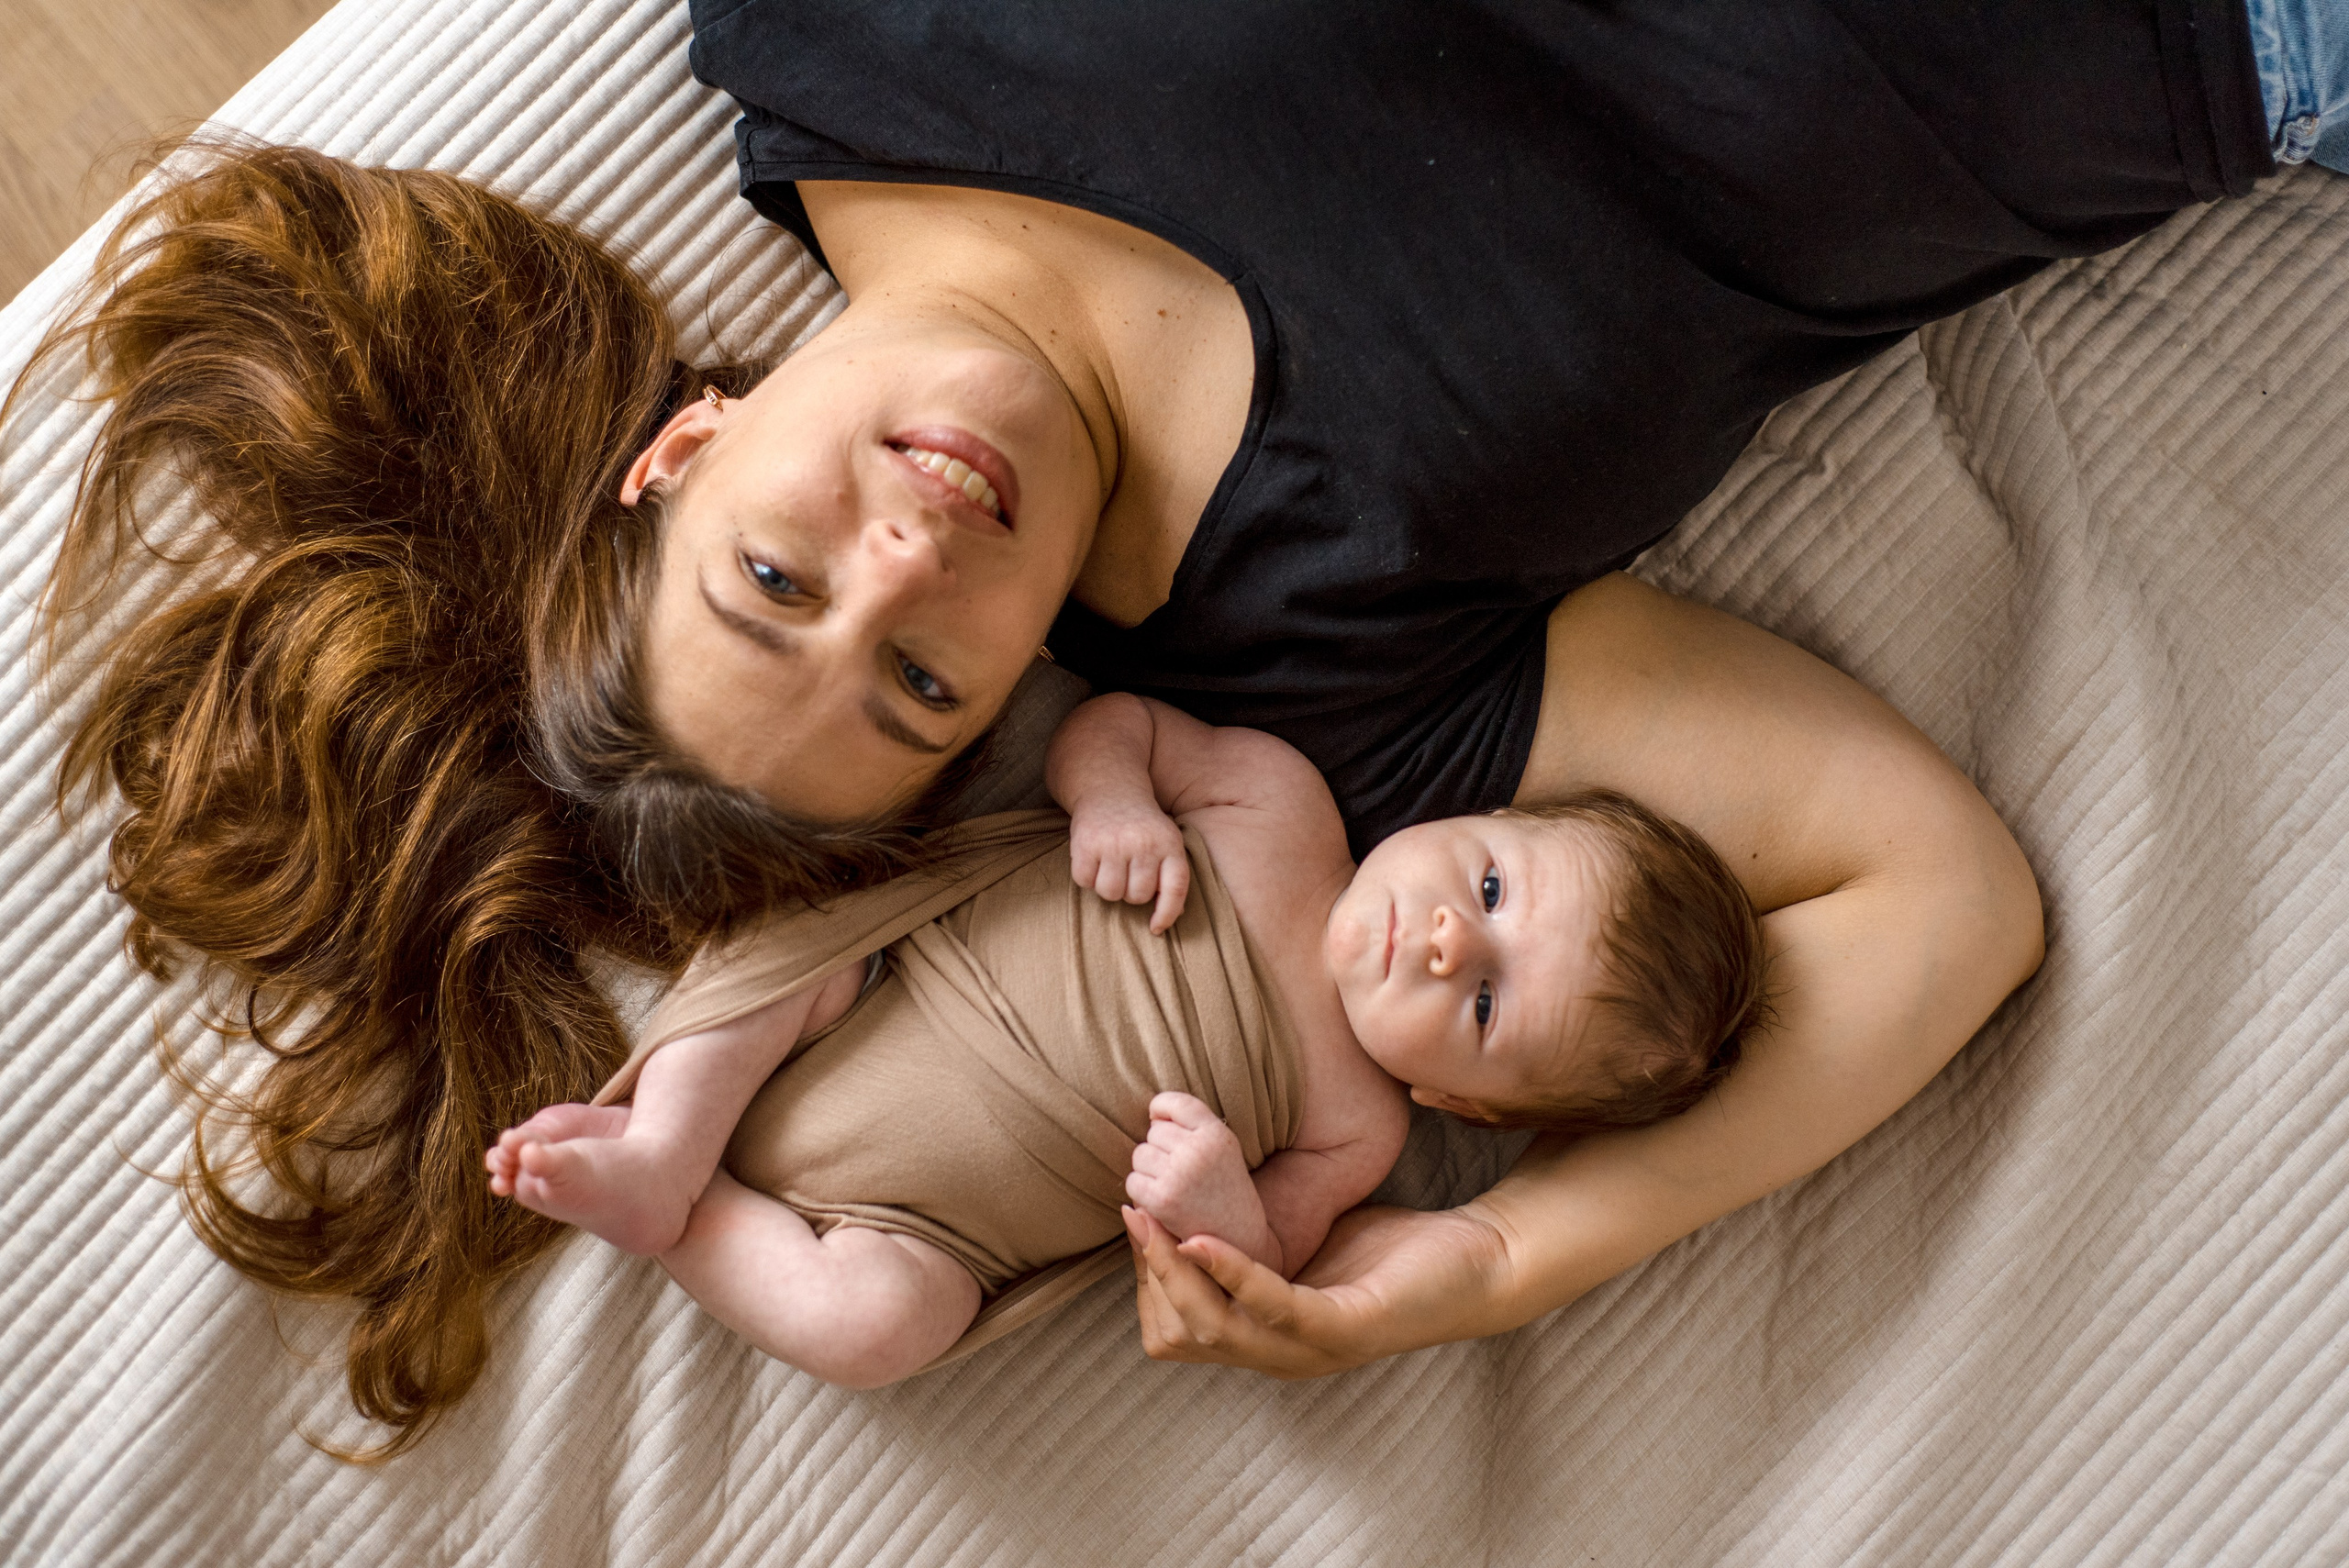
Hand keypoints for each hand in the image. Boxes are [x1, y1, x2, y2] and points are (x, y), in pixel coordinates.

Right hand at [1069, 799, 1190, 931]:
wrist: (1110, 787)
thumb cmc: (1141, 825)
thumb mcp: (1165, 841)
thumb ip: (1171, 875)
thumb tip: (1172, 916)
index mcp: (1169, 844)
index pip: (1174, 889)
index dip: (1166, 914)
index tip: (1156, 928)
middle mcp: (1143, 843)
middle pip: (1137, 896)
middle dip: (1130, 892)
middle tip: (1127, 871)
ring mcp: (1114, 843)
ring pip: (1110, 893)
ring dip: (1108, 887)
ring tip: (1110, 866)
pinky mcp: (1086, 843)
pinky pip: (1084, 881)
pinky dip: (1086, 877)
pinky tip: (1093, 859)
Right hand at [1121, 1201, 1510, 1377]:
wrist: (1480, 1262)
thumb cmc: (1393, 1251)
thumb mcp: (1305, 1243)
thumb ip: (1253, 1235)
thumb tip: (1193, 1189)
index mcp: (1264, 1339)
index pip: (1174, 1329)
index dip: (1147, 1278)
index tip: (1138, 1218)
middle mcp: (1279, 1356)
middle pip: (1179, 1335)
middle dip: (1148, 1274)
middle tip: (1134, 1212)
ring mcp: (1311, 1350)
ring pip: (1212, 1328)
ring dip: (1172, 1273)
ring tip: (1152, 1222)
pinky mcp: (1345, 1329)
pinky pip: (1272, 1307)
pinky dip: (1231, 1272)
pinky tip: (1203, 1239)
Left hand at [1125, 1092, 1276, 1267]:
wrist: (1238, 1239)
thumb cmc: (1223, 1188)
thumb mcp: (1222, 1148)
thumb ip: (1192, 1126)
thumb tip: (1151, 1118)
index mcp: (1217, 1133)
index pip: (1176, 1102)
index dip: (1161, 1108)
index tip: (1161, 1121)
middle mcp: (1199, 1150)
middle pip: (1154, 1132)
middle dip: (1160, 1149)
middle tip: (1181, 1171)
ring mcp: (1180, 1175)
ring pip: (1140, 1155)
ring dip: (1148, 1170)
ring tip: (1174, 1185)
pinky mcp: (1163, 1199)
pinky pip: (1132, 1182)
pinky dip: (1140, 1192)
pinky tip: (1163, 1201)